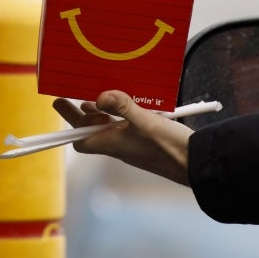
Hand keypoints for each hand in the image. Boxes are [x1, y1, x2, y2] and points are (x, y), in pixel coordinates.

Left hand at [52, 91, 191, 185]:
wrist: (197, 164)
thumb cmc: (170, 146)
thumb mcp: (145, 121)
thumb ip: (122, 107)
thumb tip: (97, 97)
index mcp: (113, 144)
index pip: (81, 140)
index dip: (69, 124)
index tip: (60, 102)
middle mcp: (119, 146)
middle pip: (91, 130)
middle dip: (79, 113)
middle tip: (67, 94)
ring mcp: (132, 144)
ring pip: (107, 128)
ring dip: (99, 112)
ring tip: (93, 94)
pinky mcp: (145, 140)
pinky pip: (124, 127)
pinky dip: (118, 114)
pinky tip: (125, 102)